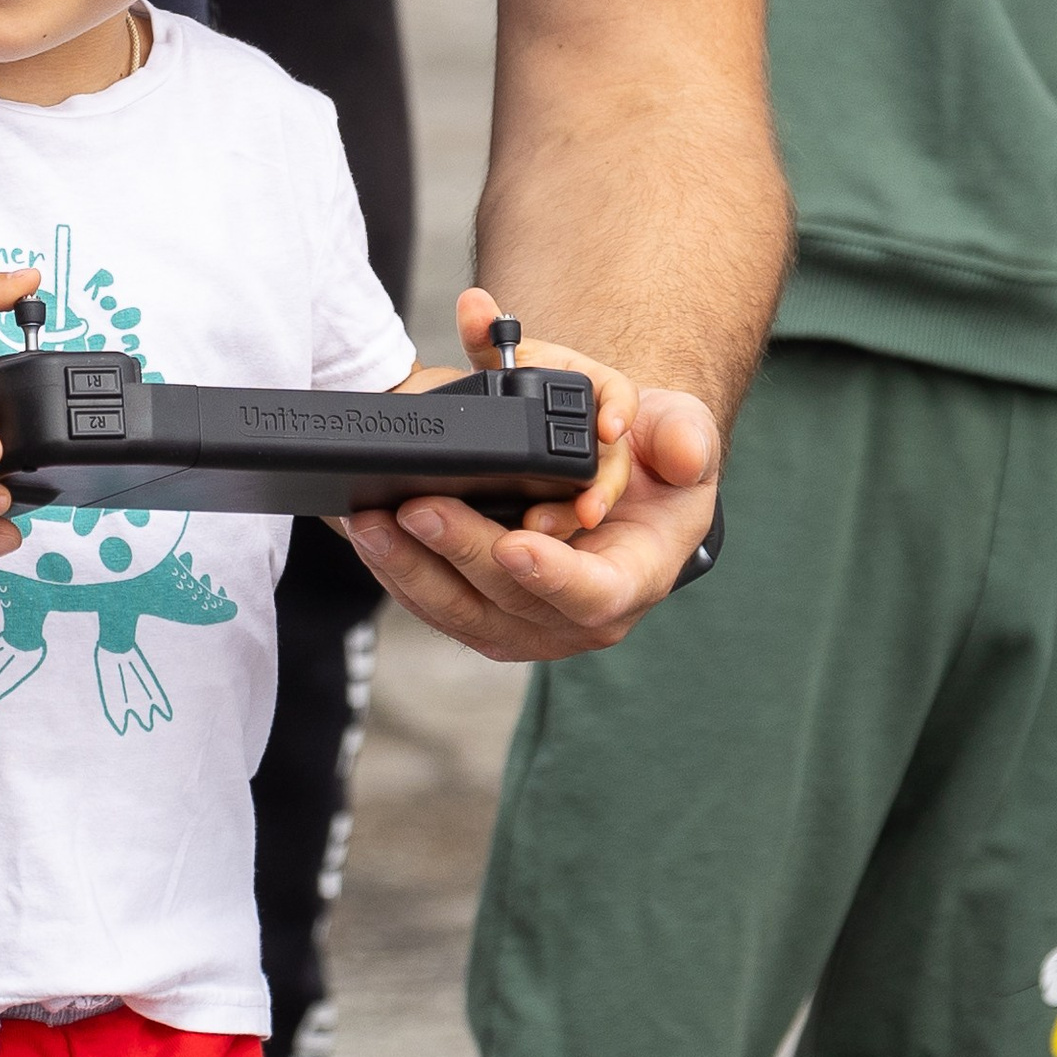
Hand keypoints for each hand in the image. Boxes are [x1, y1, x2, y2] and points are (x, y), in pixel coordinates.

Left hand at [342, 378, 719, 665]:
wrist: (624, 479)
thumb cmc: (654, 461)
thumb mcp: (685, 434)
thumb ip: (686, 436)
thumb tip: (679, 453)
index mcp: (636, 576)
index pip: (595, 593)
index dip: (554, 575)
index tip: (516, 543)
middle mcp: (580, 614)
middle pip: (511, 599)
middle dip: (460, 552)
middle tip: (416, 508)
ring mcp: (528, 622)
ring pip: (462, 611)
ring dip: (412, 569)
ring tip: (373, 522)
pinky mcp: (486, 613)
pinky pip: (438, 604)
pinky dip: (401, 573)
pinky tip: (370, 537)